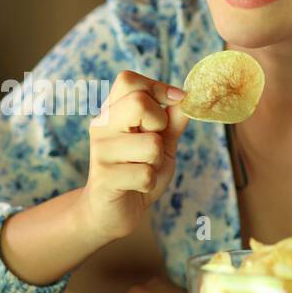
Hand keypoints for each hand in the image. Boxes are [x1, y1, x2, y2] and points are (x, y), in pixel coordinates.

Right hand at [78, 70, 190, 242]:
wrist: (112, 212)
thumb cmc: (137, 172)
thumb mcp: (161, 143)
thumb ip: (173, 120)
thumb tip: (191, 96)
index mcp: (112, 112)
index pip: (128, 80)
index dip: (157, 88)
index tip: (175, 102)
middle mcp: (101, 126)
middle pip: (138, 102)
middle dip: (159, 124)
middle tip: (153, 142)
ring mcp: (100, 152)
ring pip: (150, 144)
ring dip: (157, 162)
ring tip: (143, 169)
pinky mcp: (104, 178)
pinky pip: (146, 174)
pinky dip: (150, 183)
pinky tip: (136, 186)